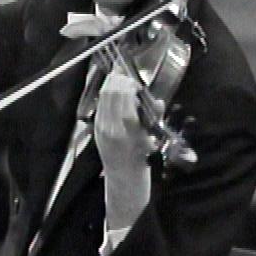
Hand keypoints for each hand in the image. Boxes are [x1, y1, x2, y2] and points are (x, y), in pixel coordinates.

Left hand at [94, 71, 160, 229]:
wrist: (124, 178)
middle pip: (110, 93)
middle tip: (129, 78)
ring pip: (103, 96)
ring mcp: (101, 126)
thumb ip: (154, 119)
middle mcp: (110, 127)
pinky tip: (114, 90)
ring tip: (121, 79)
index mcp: (126, 131)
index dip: (128, 84)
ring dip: (112, 84)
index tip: (137, 82)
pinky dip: (107, 93)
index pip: (122, 98)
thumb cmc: (141, 160)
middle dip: (119, 80)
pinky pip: (100, 103)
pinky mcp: (96, 126)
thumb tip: (158, 102)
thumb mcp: (152, 139)